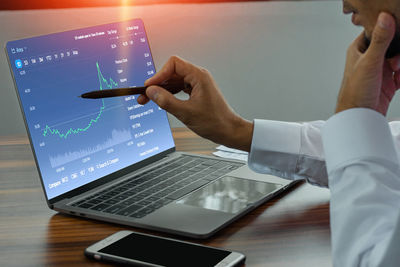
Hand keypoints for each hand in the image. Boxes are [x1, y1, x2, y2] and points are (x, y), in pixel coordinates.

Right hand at [137, 56, 252, 151]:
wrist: (229, 131)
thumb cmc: (215, 122)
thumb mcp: (186, 113)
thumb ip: (166, 101)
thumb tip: (151, 92)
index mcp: (199, 76)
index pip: (174, 64)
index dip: (159, 74)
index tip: (149, 87)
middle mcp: (199, 77)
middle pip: (172, 72)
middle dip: (157, 83)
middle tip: (145, 95)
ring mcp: (198, 84)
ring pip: (174, 81)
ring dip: (162, 90)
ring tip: (150, 100)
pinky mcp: (197, 92)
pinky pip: (179, 88)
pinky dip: (170, 94)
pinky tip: (163, 102)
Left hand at [336, 12, 399, 114]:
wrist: (357, 117)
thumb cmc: (355, 92)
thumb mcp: (370, 62)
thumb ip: (380, 40)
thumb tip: (385, 17)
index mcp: (359, 49)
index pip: (377, 31)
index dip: (390, 32)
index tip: (398, 38)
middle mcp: (368, 58)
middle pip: (392, 45)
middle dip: (398, 52)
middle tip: (396, 63)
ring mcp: (378, 70)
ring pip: (398, 59)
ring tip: (398, 72)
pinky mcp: (386, 82)